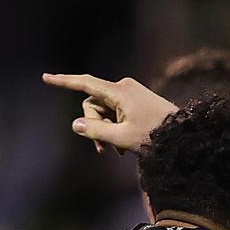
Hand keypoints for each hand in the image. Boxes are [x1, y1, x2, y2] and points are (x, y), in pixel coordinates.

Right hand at [42, 73, 177, 153]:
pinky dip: (115, 129)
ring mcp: (130, 93)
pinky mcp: (136, 101)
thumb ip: (96, 131)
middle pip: (93, 104)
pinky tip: (124, 147)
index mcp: (119, 92)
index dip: (64, 82)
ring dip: (106, 132)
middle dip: (95, 126)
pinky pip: (115, 113)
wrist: (184, 135)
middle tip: (104, 150)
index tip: (46, 78)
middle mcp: (123, 87)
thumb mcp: (122, 138)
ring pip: (104, 112)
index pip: (84, 84)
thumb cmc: (155, 137)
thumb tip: (76, 124)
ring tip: (119, 151)